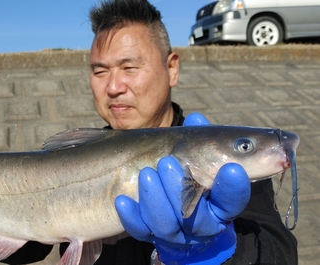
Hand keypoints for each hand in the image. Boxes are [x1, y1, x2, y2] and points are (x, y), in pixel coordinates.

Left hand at [114, 113, 250, 263]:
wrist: (179, 220)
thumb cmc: (193, 179)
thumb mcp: (202, 162)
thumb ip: (203, 142)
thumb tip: (195, 119)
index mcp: (220, 206)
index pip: (232, 202)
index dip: (233, 188)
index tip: (231, 169)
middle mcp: (202, 225)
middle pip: (197, 218)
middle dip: (179, 188)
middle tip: (167, 161)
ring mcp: (177, 234)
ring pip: (167, 226)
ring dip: (156, 200)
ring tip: (146, 174)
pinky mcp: (152, 237)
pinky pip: (140, 232)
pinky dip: (131, 216)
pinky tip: (122, 200)